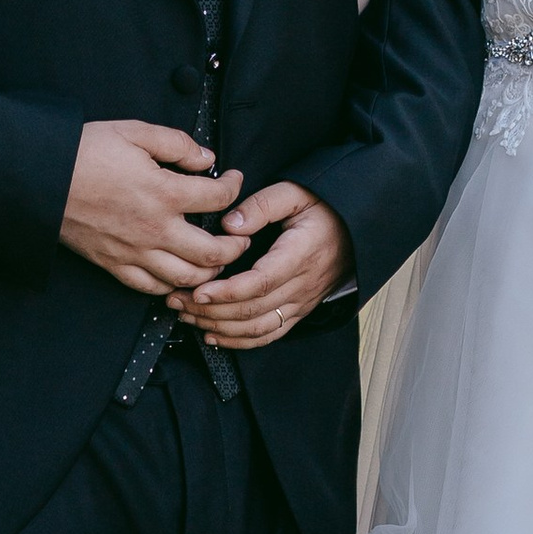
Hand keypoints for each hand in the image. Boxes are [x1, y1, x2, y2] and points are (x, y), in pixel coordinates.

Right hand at [62, 123, 245, 295]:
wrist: (38, 179)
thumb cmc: (83, 152)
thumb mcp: (134, 132)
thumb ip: (176, 144)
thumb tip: (205, 158)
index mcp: (165, 193)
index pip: (219, 199)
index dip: (234, 187)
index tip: (234, 180)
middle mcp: (155, 229)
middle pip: (214, 253)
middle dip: (236, 246)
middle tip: (242, 236)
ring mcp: (135, 252)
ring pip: (187, 278)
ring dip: (210, 272)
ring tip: (217, 260)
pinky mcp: (114, 265)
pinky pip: (152, 288)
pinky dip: (172, 287)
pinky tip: (179, 276)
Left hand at [184, 182, 353, 349]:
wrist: (355, 229)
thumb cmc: (322, 209)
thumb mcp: (295, 192)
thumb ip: (262, 205)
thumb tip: (230, 224)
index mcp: (299, 255)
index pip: (260, 283)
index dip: (227, 292)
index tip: (198, 291)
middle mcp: (301, 285)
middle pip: (252, 310)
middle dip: (209, 310)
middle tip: (176, 301)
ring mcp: (301, 302)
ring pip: (257, 327)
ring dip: (219, 327)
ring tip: (187, 316)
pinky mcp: (299, 311)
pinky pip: (269, 335)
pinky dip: (240, 341)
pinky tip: (214, 336)